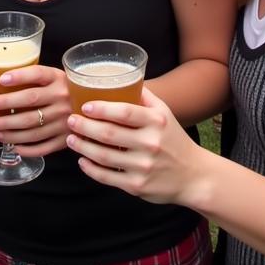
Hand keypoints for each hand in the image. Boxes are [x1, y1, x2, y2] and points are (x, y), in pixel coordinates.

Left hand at [0, 64, 72, 156]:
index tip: (0, 80)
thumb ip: (35, 79)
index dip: (18, 76)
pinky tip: (12, 146)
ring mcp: (65, 121)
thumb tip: (0, 81)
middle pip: (29, 102)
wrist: (93, 110)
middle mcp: (63, 98)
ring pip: (32, 128)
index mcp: (59, 79)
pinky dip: (25, 148)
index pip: (37, 74)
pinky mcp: (65, 139)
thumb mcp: (55, 77)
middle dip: (4, 106)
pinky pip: (42, 147)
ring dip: (8, 130)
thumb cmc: (65, 91)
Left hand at [66, 87, 204, 205]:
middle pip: (109, 134)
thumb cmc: (174, 140)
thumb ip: (145, 97)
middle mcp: (150, 144)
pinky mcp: (137, 186)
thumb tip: (125, 77)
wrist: (194, 176)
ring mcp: (143, 167)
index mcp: (156, 122)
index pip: (124, 112)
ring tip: (71, 139)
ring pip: (104, 156)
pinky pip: (107, 177)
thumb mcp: (165, 114)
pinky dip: (91, 169)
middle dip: (85, 126)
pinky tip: (82, 160)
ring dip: (83, 147)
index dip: (102, 108)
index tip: (85, 106)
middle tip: (70, 120)